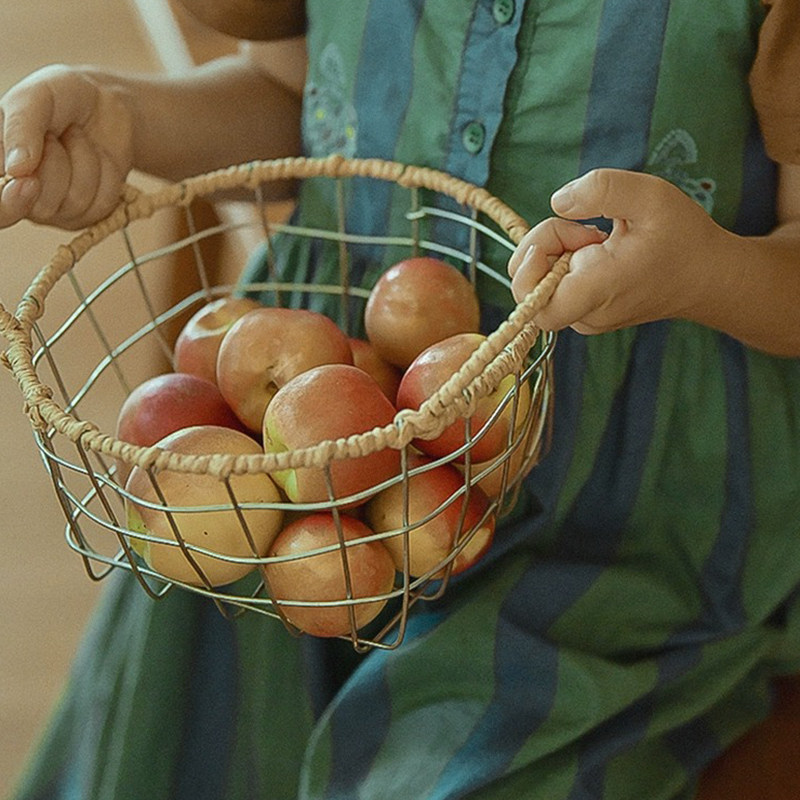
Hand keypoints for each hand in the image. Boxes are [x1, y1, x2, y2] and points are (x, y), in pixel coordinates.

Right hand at [0, 64, 133, 229]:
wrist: (108, 104)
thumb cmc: (62, 98)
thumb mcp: (36, 97)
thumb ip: (20, 128)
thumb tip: (15, 170)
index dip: (9, 203)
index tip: (28, 179)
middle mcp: (19, 193)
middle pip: (39, 207)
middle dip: (56, 167)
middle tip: (55, 136)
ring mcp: (55, 207)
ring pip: (74, 203)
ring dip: (84, 163)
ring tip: (76, 139)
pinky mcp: (86, 213)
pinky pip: (101, 205)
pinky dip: (106, 175)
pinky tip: (97, 156)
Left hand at [507, 169, 728, 333]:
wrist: (708, 278)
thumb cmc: (683, 238)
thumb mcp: (651, 196)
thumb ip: (600, 190)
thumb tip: (557, 202)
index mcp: (597, 291)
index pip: (533, 305)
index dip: (528, 269)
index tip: (559, 236)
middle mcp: (585, 314)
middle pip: (528, 285)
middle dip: (543, 245)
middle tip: (585, 228)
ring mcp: (584, 317)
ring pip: (540, 283)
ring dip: (557, 250)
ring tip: (598, 237)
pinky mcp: (585, 312)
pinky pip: (554, 285)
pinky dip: (566, 260)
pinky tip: (598, 250)